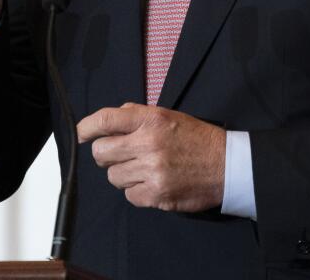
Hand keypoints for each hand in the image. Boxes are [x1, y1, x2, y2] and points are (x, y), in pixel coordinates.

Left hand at [77, 102, 225, 212]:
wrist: (228, 165)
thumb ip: (140, 115)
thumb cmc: (199, 139)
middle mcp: (149, 143)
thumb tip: (113, 117)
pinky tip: (154, 183)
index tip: (82, 133)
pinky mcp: (155, 194)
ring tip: (145, 170)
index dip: (87, 127)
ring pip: (113, 176)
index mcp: (153, 120)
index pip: (106, 120)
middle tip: (122, 155)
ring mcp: (151, 171)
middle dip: (107, 154)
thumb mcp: (171, 117)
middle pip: (101, 152)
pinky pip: (128, 195)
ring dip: (124, 174)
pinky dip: (137, 191)